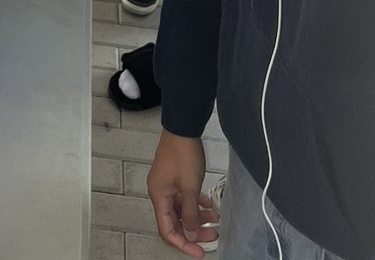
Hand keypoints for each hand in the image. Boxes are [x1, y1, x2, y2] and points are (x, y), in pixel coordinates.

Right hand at [147, 131, 218, 255]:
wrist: (182, 127)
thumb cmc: (183, 153)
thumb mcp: (189, 186)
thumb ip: (190, 212)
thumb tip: (191, 233)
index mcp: (158, 196)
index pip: (167, 229)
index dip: (183, 243)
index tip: (199, 252)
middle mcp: (159, 192)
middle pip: (175, 221)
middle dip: (194, 230)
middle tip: (212, 236)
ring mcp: (166, 184)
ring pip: (181, 209)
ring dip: (197, 217)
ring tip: (215, 219)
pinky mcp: (174, 177)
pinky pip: (184, 197)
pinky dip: (195, 204)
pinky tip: (209, 205)